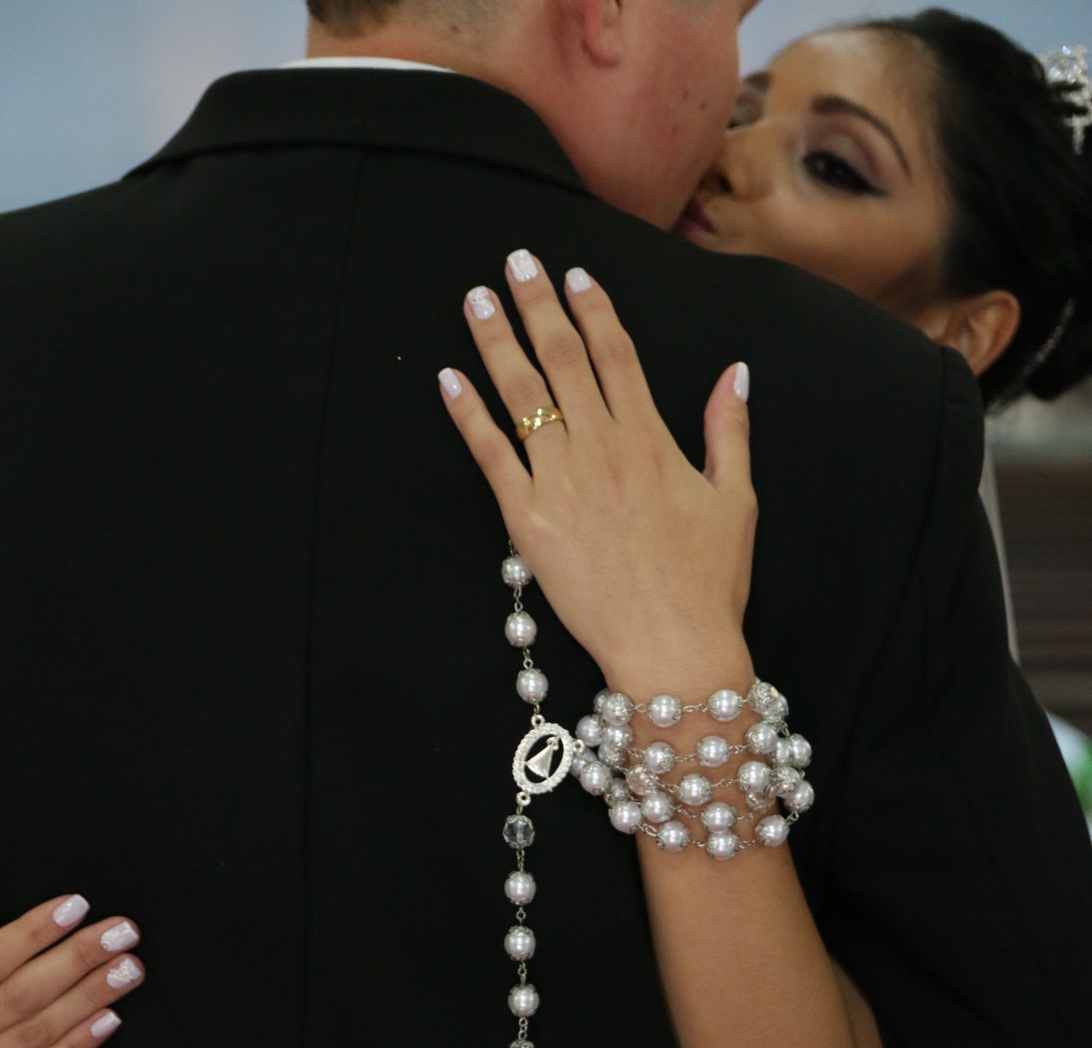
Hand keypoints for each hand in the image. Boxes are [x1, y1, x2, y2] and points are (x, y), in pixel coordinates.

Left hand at [438, 252, 756, 696]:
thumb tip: (735, 373)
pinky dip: (469, 414)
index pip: (617, 355)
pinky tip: (449, 379)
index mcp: (652, 440)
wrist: (672, 648)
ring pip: (523, 395)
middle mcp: (603, 450)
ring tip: (476, 300)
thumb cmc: (708, 584)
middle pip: (564, 359)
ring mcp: (562, 483)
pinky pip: (492, 455)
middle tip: (515, 261)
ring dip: (497, 342)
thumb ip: (730, 431)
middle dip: (537, 304)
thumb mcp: (736, 501)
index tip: (574, 276)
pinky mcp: (528, 522)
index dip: (593, 309)